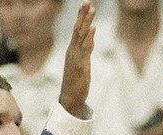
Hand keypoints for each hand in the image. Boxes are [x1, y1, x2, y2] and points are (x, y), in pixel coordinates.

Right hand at [59, 0, 94, 117]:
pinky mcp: (81, 65)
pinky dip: (89, 37)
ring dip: (87, 22)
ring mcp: (76, 58)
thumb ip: (85, 50)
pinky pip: (85, 48)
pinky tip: (92, 28)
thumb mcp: (81, 63)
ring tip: (91, 9)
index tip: (85, 4)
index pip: (77, 30)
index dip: (81, 17)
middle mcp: (73, 51)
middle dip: (82, 15)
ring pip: (82, 36)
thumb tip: (90, 39)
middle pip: (78, 29)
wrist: (70, 98)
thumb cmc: (75, 82)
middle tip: (87, 1)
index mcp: (72, 50)